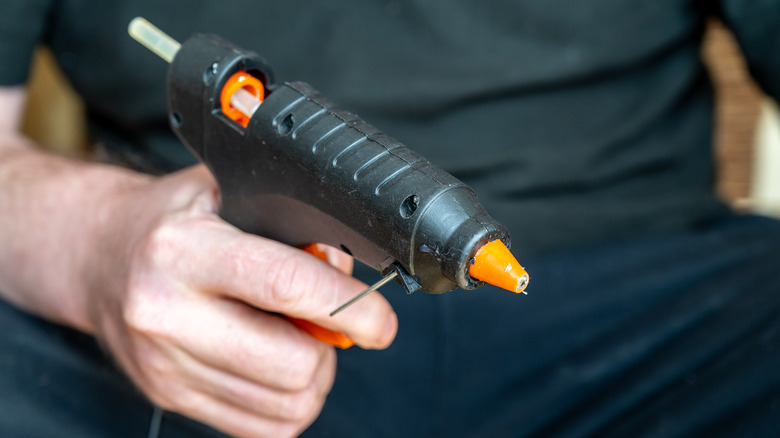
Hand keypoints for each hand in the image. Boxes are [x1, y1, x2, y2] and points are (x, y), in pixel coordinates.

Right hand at [85, 165, 396, 437]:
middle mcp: (165, 313)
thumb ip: (291, 223)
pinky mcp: (170, 397)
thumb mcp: (228, 192)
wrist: (100, 256)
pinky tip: (278, 367)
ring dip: (314, 378)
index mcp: (182, 250)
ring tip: (300, 340)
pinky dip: (288, 405)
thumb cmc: (173, 220)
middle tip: (333, 323)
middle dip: (333, 347)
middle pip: (293, 364)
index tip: (380, 320)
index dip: (351, 307)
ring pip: (284, 405)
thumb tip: (349, 271)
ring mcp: (165, 365)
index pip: (285, 286)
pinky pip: (261, 428)